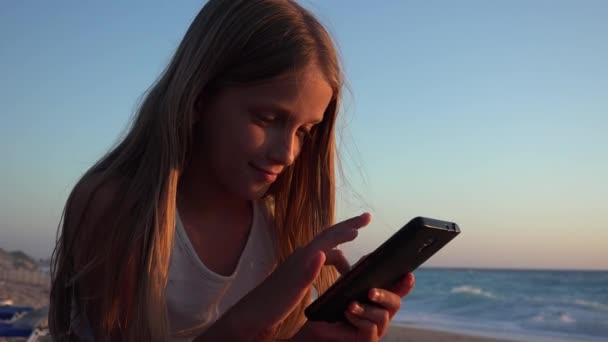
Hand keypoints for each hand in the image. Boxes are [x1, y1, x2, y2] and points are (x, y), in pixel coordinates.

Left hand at [196, 213, 371, 341]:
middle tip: (365, 219)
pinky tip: (335, 268)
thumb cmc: (272, 304)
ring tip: (354, 248)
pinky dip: (333, 258)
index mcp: (303, 258)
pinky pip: (319, 259)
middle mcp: (301, 256)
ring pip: (324, 248)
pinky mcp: (296, 274)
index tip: (367, 218)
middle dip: (347, 227)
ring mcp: (298, 264)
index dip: (349, 228)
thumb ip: (308, 271)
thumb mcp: (293, 289)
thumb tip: (323, 252)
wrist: (251, 315)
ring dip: (341, 245)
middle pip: (328, 236)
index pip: (330, 237)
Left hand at [290, 271, 414, 341]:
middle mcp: (381, 315)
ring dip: (367, 309)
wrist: (316, 328)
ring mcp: (376, 329)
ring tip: (351, 305)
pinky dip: (360, 319)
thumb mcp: (345, 286)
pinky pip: (371, 330)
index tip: (408, 274)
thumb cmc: (332, 306)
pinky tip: (348, 313)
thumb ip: (358, 273)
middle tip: (371, 291)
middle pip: (395, 303)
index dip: (405, 284)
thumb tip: (370, 257)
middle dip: (385, 295)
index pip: (397, 290)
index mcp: (379, 300)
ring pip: (383, 316)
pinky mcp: (367, 341)